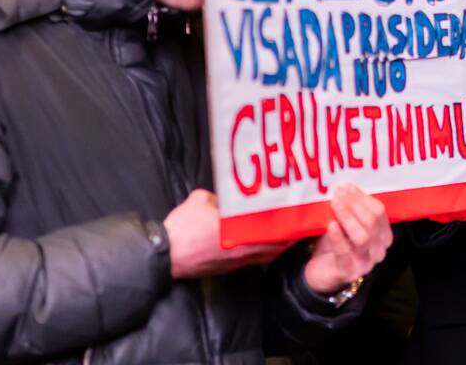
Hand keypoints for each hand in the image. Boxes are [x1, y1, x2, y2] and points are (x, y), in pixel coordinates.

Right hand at [163, 189, 286, 278]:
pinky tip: (267, 245)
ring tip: (289, 235)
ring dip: (279, 246)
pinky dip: (264, 253)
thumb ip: (218, 197)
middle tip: (300, 225)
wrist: (166, 255)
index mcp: (237, 229)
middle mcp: (241, 247)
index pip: (270, 227)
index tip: (298, 215)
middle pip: (275, 244)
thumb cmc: (182, 228)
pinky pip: (254, 260)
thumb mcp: (200, 200)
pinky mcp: (228, 268)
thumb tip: (224, 198)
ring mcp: (236, 260)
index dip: (287, 222)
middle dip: (289, 236)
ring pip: (266, 255)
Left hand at [303, 184, 393, 294]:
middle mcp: (378, 250)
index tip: (347, 186)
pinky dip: (338, 238)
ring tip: (335, 204)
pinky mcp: (347, 273)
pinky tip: (331, 225)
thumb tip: (344, 187)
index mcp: (382, 236)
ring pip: (362, 237)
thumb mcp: (346, 224)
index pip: (379, 213)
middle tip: (339, 192)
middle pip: (372, 223)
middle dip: (354, 204)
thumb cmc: (337, 245)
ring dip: (348, 217)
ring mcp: (365, 264)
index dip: (363, 198)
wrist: (322, 273)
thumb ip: (350, 210)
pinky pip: (345, 254)